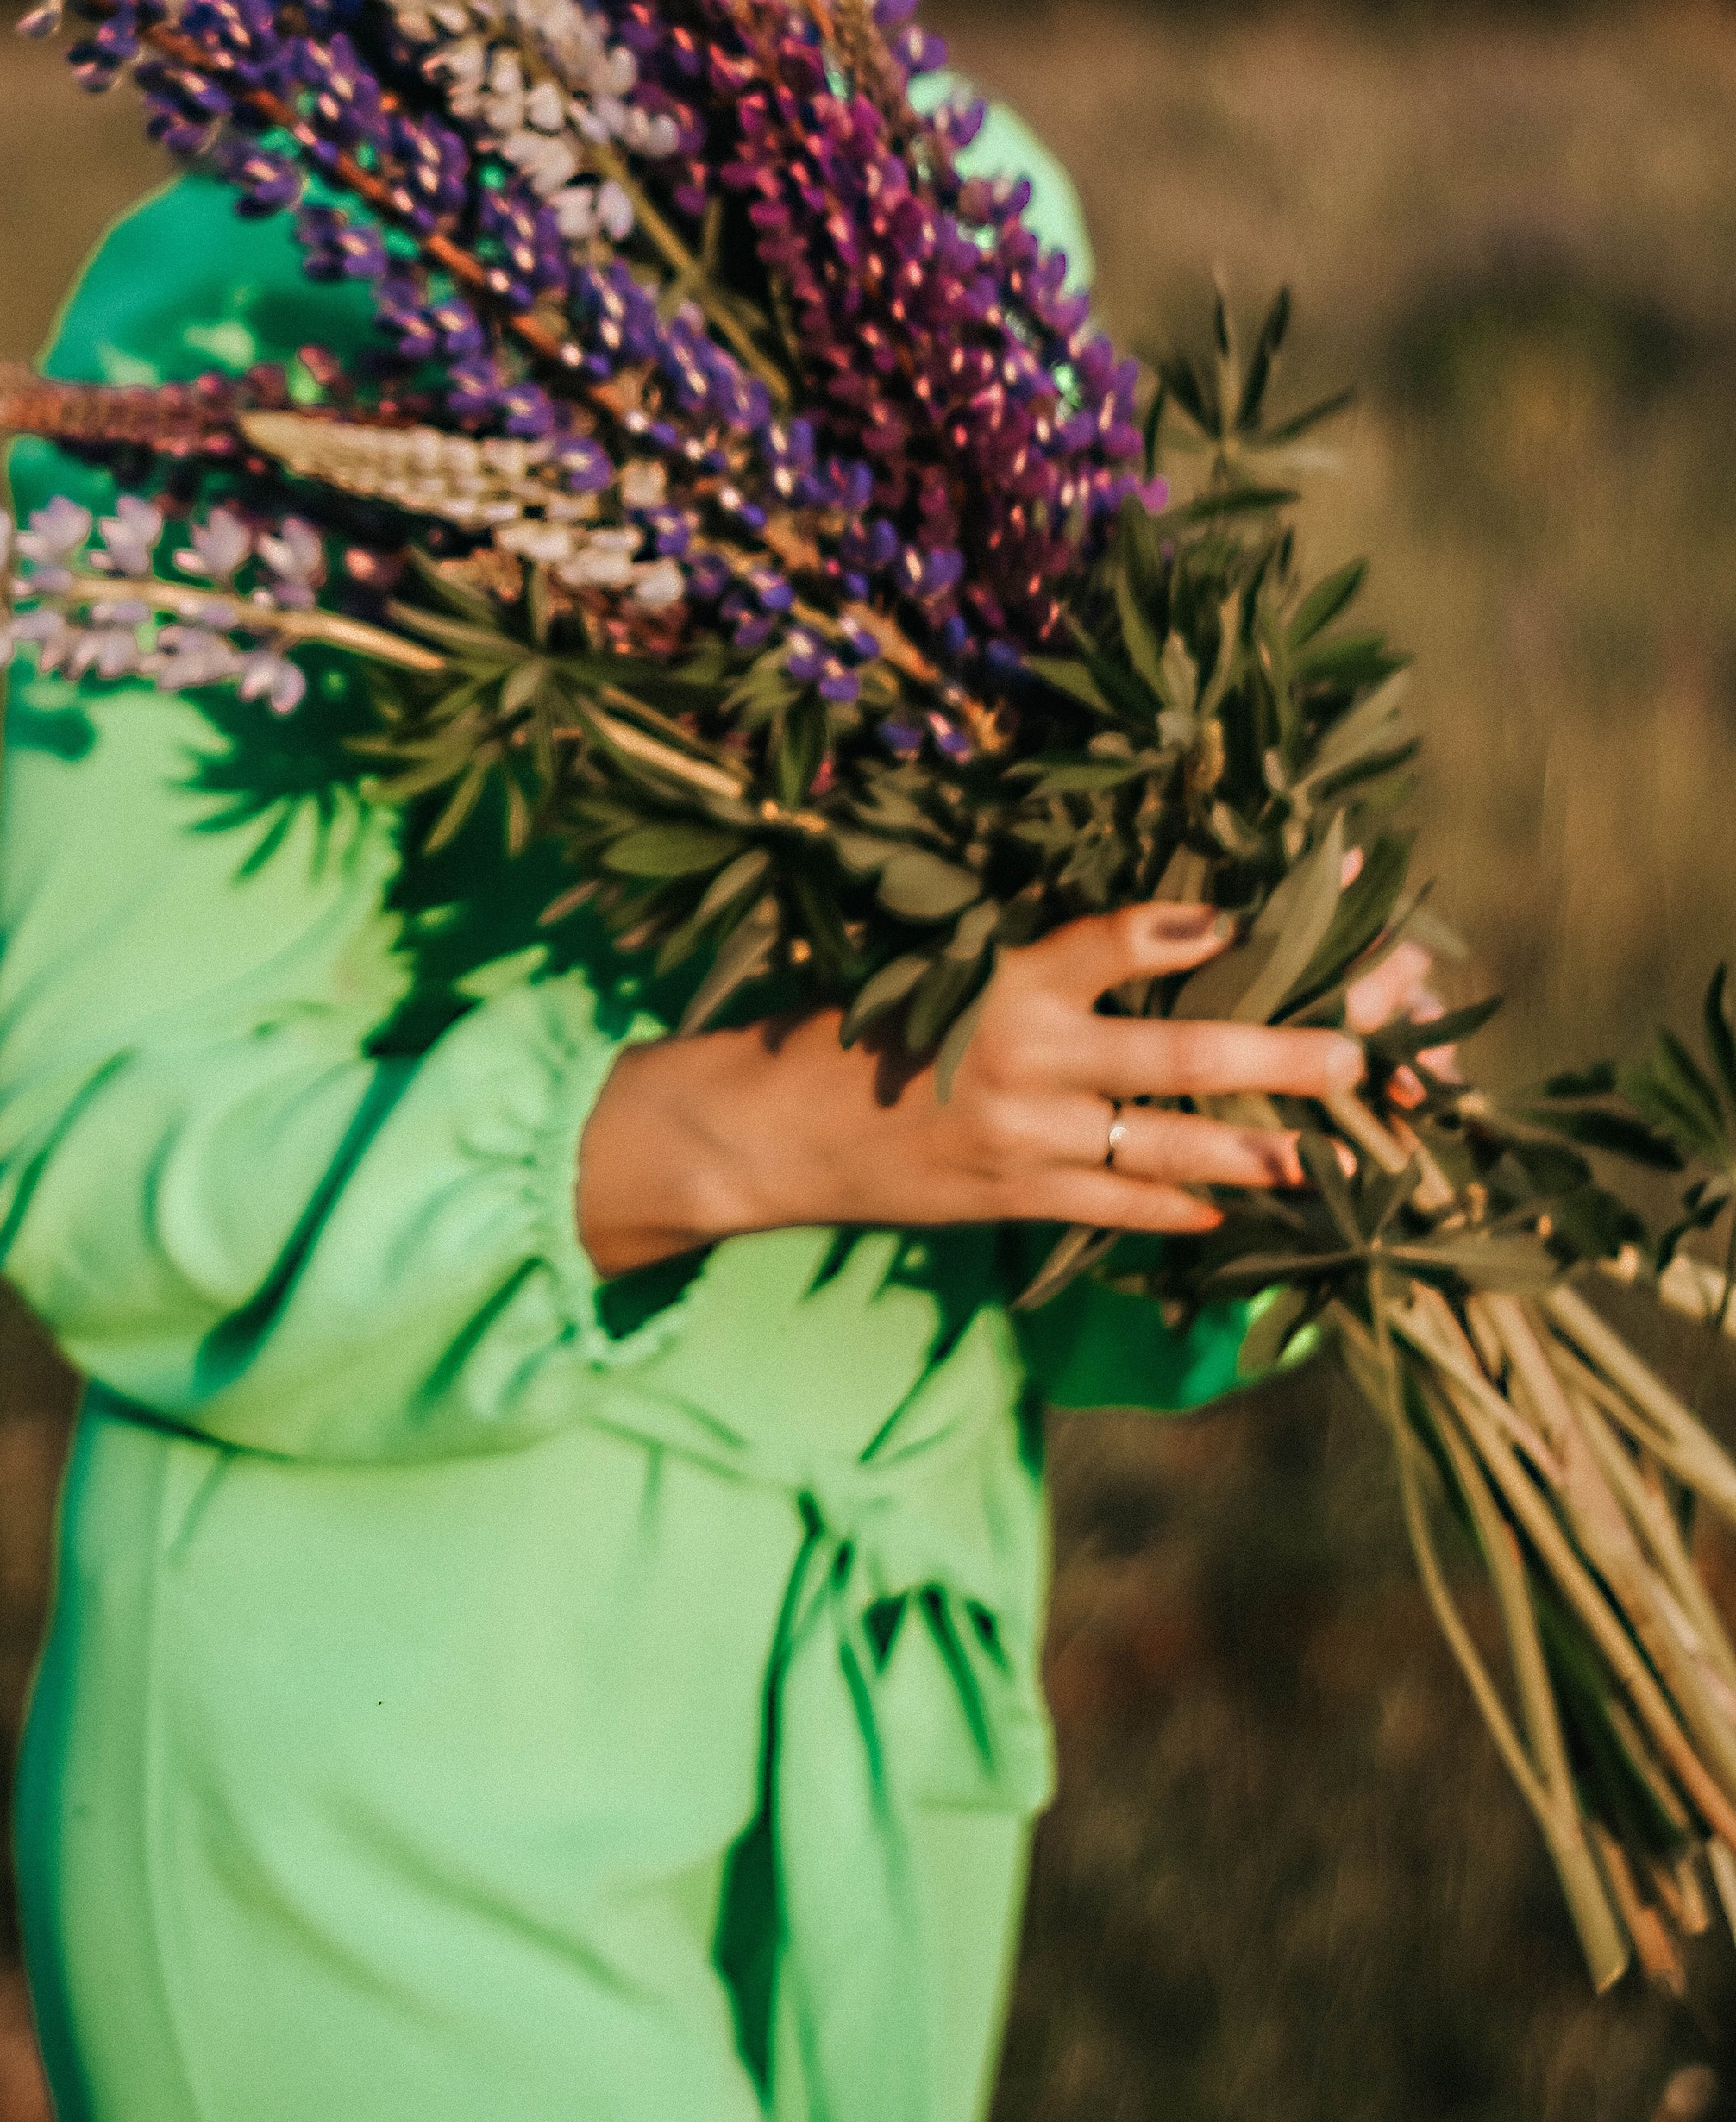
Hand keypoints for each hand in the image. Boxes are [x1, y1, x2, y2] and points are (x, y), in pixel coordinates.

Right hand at [577, 901, 1367, 1276]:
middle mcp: (1021, 1057)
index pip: (1113, 940)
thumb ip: (1030, 962)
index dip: (1192, 926)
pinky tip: (1228, 1209)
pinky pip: (1116, 1206)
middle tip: (1355, 1052)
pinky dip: (1174, 1206)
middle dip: (1276, 1053)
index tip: (1263, 912)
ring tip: (1321, 1151)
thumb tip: (1150, 935)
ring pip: (1163, 1145)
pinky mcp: (1011, 1199)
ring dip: (1251, 1148)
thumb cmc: (848, 1026)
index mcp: (997, 978)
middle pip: (1175, 1053)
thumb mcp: (932, 967)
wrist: (765, 1131)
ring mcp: (1021, 1138)